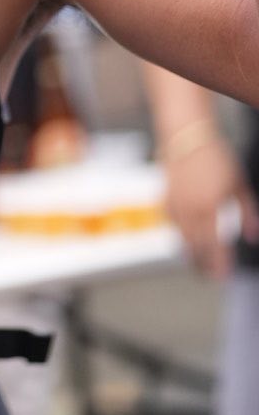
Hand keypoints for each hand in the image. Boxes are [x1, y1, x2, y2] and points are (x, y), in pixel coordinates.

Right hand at [164, 136, 246, 277]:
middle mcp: (191, 210)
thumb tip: (252, 238)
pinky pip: (172, 225)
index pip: (216, 245)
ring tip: (198, 263)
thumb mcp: (239, 185)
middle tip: (210, 276)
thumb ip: (247, 213)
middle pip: (196, 247)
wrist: (187, 137)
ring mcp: (175, 205)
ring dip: (191, 253)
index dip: (220, 264)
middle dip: (203, 264)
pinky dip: (179, 235)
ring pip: (181, 239)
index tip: (223, 277)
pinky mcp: (165, 199)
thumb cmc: (217, 158)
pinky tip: (185, 239)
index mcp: (211, 207)